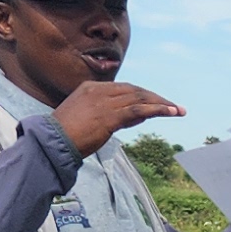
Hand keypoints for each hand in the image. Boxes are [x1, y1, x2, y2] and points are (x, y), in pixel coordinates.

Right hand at [53, 80, 182, 155]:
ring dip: (162, 104)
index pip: (124, 88)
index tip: (158, 103)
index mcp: (90, 88)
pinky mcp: (109, 116)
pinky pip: (139, 110)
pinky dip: (158, 110)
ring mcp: (104, 102)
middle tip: (173, 106)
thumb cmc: (66, 136)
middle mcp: (98, 91)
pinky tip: (171, 112)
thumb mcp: (86, 118)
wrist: (51, 143)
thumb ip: (109, 114)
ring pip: (139, 98)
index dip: (143, 96)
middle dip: (156, 98)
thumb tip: (135, 117)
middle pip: (134, 91)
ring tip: (178, 110)